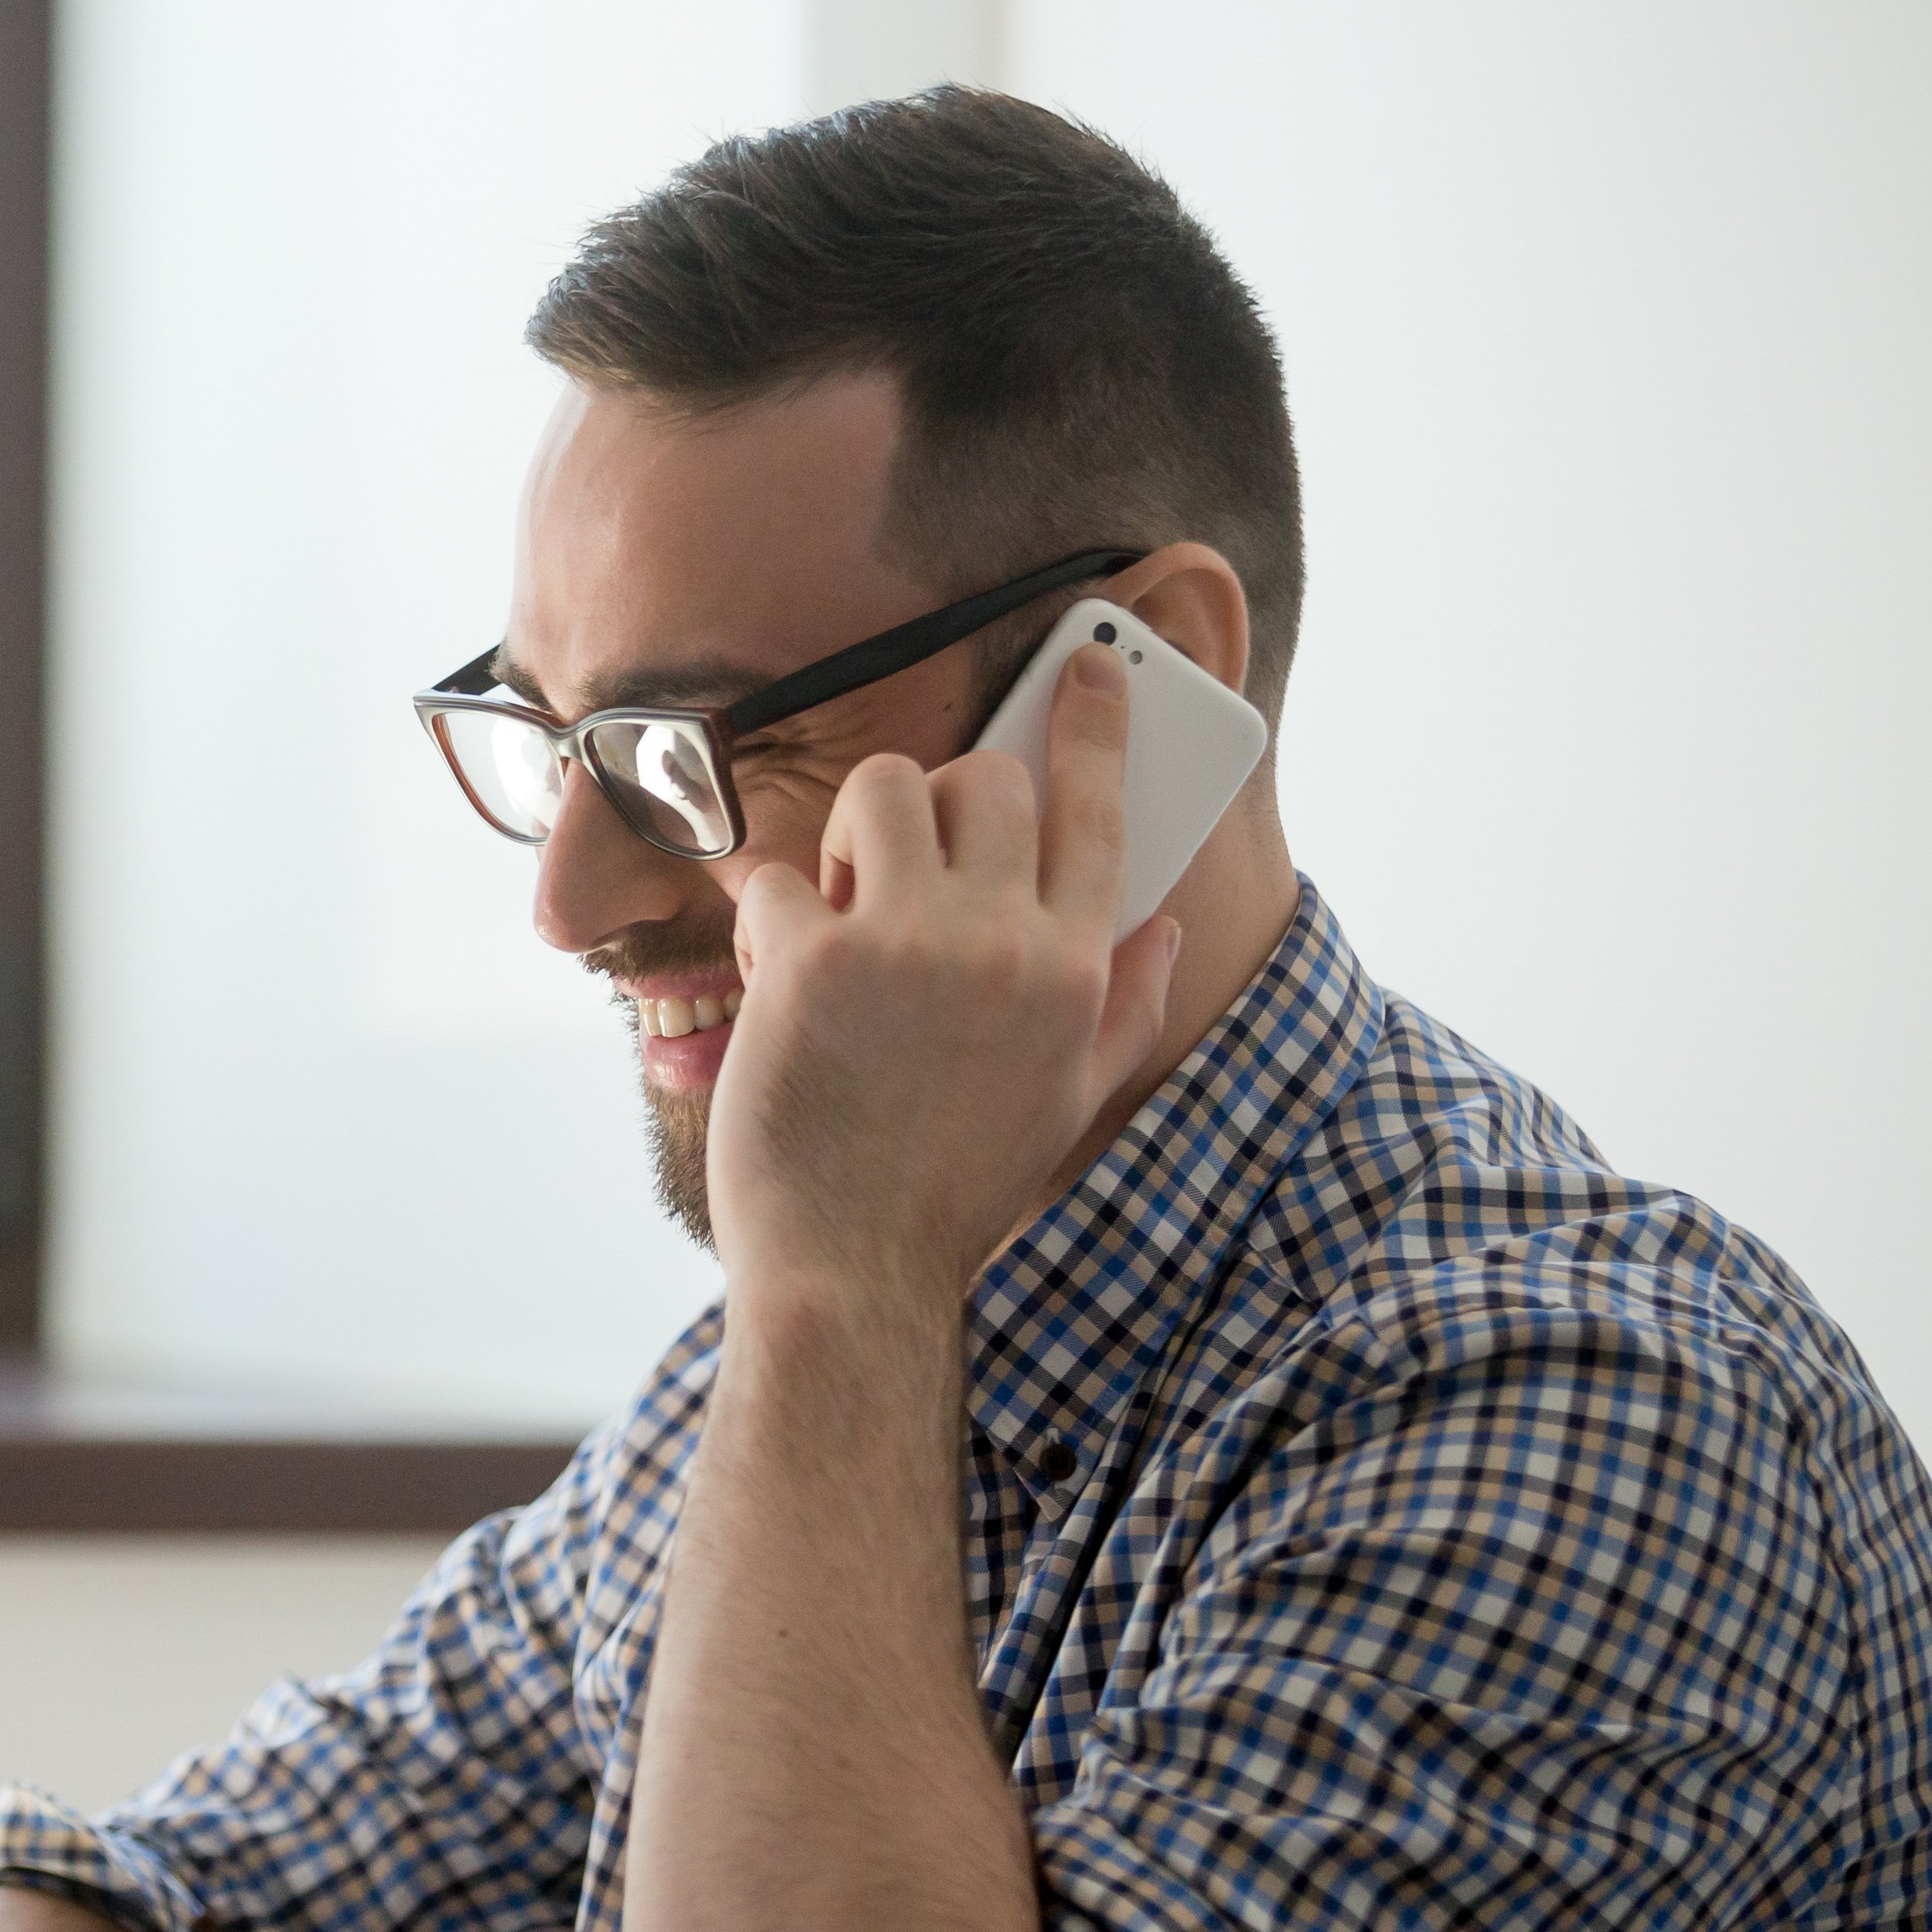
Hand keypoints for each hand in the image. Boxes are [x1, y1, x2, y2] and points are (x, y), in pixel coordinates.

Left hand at [708, 644, 1185, 1302]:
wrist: (856, 1267)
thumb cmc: (954, 1189)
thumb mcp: (1068, 1101)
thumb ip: (1123, 1006)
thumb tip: (1161, 929)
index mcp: (1074, 969)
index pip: (1098, 809)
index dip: (1095, 724)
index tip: (1093, 663)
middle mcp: (1002, 940)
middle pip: (984, 778)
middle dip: (936, 801)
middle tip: (899, 868)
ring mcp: (907, 944)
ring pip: (880, 790)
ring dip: (850, 835)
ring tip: (839, 911)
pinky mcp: (814, 962)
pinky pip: (779, 874)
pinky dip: (769, 919)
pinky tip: (777, 987)